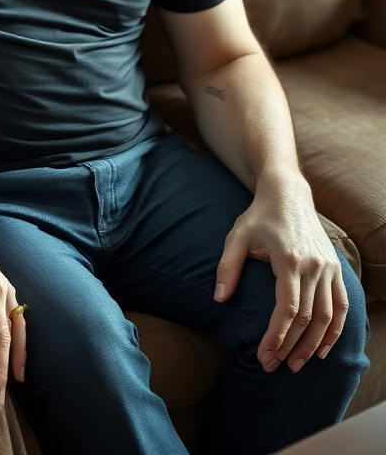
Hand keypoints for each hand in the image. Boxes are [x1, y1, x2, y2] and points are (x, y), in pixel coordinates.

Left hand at [214, 174, 348, 373]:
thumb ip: (227, 267)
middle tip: (275, 366)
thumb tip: (219, 299)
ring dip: (313, 344)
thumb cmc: (259, 216)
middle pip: (307, 318)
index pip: (287, 309)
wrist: (288, 193)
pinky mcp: (336, 268)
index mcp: (288, 259)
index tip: (263, 355)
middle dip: (290, 346)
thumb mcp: (236, 236)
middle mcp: (313, 266)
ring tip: (297, 364)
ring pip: (326, 316)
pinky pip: (340, 306)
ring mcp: (328, 268)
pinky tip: (322, 348)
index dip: (276, 336)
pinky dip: (334, 330)